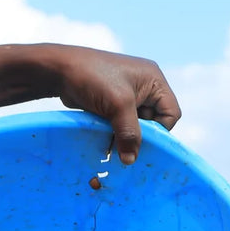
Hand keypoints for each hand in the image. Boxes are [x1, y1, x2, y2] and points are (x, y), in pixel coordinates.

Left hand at [52, 48, 182, 164]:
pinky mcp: (114, 102)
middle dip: (140, 134)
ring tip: (112, 138)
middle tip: (125, 142)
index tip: (141, 138)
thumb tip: (131, 161)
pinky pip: (123, 123)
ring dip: (126, 135)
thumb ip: (129, 133)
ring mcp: (129, 94)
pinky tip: (105, 136)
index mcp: (154, 80)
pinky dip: (116, 132)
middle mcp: (145, 86)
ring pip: (137, 125)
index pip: (171, 113)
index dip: (160, 130)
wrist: (58, 70)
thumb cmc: (93, 78)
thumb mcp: (118, 105)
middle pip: (154, 121)